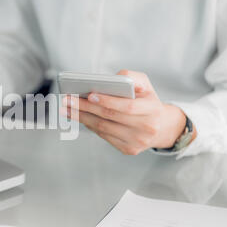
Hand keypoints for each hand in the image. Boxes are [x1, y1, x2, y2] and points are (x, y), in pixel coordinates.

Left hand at [61, 70, 195, 154]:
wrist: (160, 127)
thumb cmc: (147, 101)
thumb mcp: (146, 85)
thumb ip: (132, 77)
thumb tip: (113, 79)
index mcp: (152, 110)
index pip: (128, 107)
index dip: (108, 101)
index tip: (90, 95)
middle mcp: (146, 128)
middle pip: (110, 117)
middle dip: (86, 107)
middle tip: (68, 100)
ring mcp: (137, 141)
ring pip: (103, 128)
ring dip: (82, 117)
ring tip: (66, 108)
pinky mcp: (128, 149)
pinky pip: (104, 136)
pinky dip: (89, 125)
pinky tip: (78, 117)